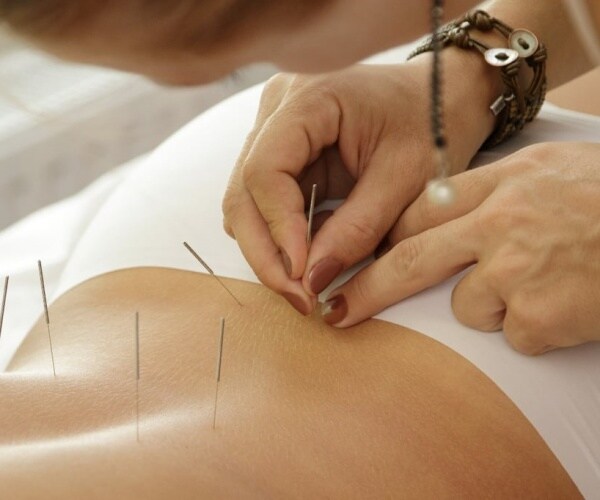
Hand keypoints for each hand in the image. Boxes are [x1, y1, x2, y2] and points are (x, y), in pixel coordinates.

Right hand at [222, 54, 498, 313]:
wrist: (443, 94)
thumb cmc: (434, 121)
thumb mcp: (407, 177)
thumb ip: (359, 228)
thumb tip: (312, 279)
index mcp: (309, 99)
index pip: (265, 171)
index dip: (279, 229)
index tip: (303, 275)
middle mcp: (279, 109)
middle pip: (243, 192)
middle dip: (265, 252)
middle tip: (298, 297)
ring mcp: (275, 129)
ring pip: (246, 202)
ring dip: (268, 249)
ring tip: (303, 284)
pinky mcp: (284, 152)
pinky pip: (265, 202)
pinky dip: (280, 237)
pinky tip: (307, 257)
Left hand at [322, 142, 599, 354]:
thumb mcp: (549, 170)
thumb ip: (493, 190)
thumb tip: (439, 213)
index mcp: (503, 182)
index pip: (419, 210)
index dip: (386, 237)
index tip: (359, 256)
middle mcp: (501, 223)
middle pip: (411, 258)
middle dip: (368, 288)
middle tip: (334, 309)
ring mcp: (518, 270)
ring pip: (468, 306)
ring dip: (493, 306)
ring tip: (545, 282)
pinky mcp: (540, 315)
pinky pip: (514, 334)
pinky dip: (534, 328)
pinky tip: (568, 304)